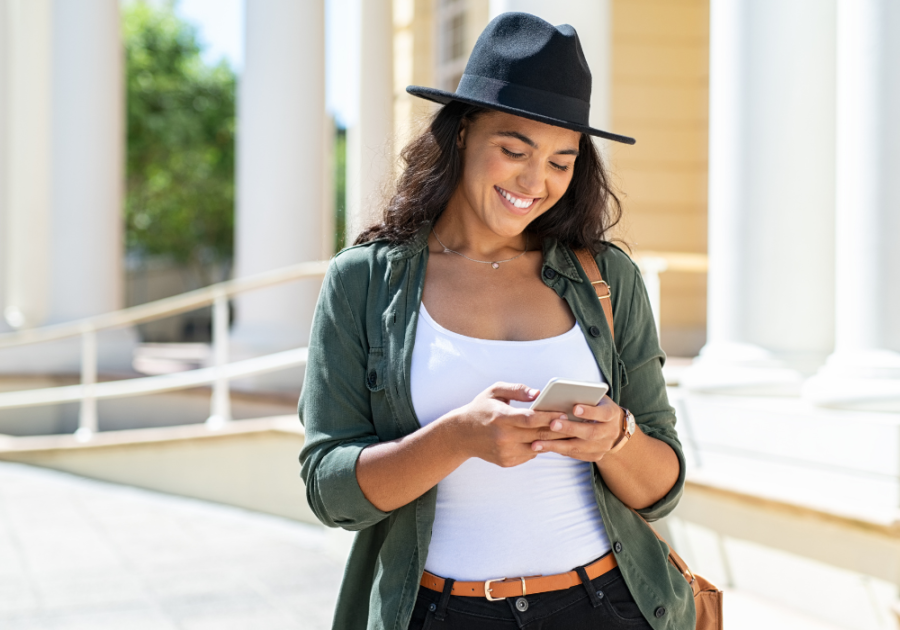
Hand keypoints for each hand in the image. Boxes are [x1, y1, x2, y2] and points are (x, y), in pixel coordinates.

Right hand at [449, 382, 569, 467]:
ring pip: (537, 447)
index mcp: (501, 417)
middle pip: (538, 434)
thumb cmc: (481, 408)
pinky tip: (547, 439)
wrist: (462, 434)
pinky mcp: (507, 461)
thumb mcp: (495, 391)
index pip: (530, 419)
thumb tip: (538, 393)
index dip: (549, 417)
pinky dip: (539, 447)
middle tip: (574, 423)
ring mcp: (505, 452)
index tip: (564, 413)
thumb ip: (517, 389)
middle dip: (558, 429)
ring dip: (552, 440)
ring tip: (566, 432)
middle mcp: (503, 437)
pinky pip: (530, 455)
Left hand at [529, 396, 626, 461]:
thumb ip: (584, 396)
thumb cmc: (598, 406)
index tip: (575, 408)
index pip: (603, 413)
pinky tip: (544, 447)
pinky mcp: (596, 455)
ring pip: (580, 447)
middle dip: (570, 429)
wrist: (614, 427)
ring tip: (537, 443)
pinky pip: (576, 454)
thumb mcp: (596, 398)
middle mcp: (610, 432)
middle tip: (552, 424)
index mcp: (611, 413)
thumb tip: (560, 394)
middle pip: (590, 432)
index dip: (590, 412)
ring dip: (557, 445)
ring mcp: (604, 446)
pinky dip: (560, 450)